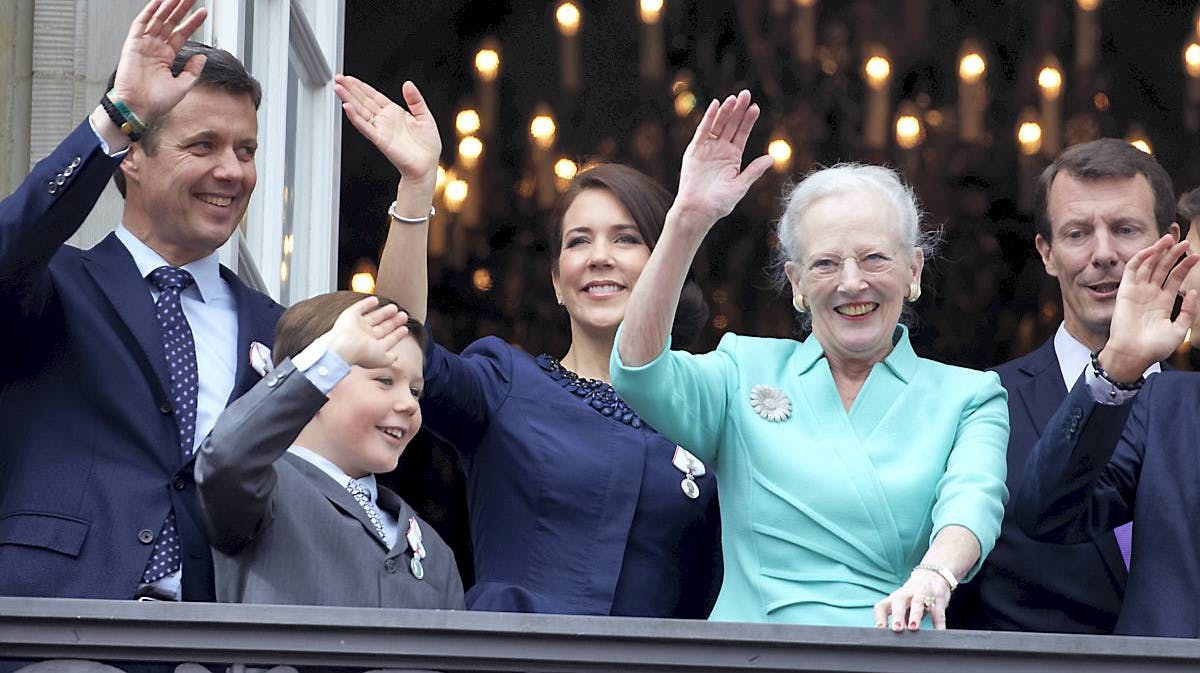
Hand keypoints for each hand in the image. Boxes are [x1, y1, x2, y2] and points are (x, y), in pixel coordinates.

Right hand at [111, 0, 208, 121]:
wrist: (138, 109)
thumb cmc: (155, 102)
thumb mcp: (182, 86)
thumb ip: (192, 71)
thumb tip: (202, 58)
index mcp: (166, 57)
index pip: (181, 34)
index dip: (192, 22)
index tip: (203, 12)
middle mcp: (155, 48)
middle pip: (171, 22)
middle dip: (181, 8)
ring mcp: (144, 45)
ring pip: (158, 20)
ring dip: (168, 7)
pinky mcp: (132, 45)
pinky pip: (141, 24)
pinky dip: (149, 12)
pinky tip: (159, 3)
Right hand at [325, 297, 409, 369]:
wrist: (344, 346)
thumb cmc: (362, 354)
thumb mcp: (382, 360)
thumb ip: (390, 358)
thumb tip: (396, 356)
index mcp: (372, 348)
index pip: (387, 340)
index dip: (396, 335)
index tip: (404, 329)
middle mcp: (365, 337)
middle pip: (382, 328)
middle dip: (393, 322)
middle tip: (403, 316)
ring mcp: (357, 326)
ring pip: (374, 317)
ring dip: (384, 312)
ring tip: (395, 308)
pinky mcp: (350, 315)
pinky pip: (360, 307)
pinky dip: (367, 303)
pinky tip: (375, 300)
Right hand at [335, 76, 441, 185]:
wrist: (427, 166)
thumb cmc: (427, 147)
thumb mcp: (425, 117)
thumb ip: (416, 100)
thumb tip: (408, 84)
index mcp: (395, 113)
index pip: (374, 96)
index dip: (361, 86)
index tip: (349, 78)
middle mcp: (385, 120)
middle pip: (363, 101)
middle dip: (350, 89)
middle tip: (338, 79)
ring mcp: (381, 129)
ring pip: (360, 111)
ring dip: (348, 100)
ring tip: (338, 89)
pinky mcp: (380, 140)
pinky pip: (365, 127)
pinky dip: (355, 118)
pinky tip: (347, 107)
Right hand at [672, 90, 772, 229]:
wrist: (698, 211)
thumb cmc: (719, 203)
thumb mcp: (740, 186)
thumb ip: (754, 171)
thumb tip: (771, 157)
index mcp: (733, 157)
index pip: (742, 134)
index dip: (748, 121)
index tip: (756, 108)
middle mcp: (720, 150)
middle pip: (731, 126)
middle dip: (738, 110)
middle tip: (746, 94)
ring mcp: (707, 149)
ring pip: (718, 125)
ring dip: (725, 112)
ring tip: (734, 98)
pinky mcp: (694, 151)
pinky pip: (702, 132)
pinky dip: (709, 119)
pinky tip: (716, 106)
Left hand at [873, 570, 951, 631]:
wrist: (932, 576)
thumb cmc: (913, 596)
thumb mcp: (904, 606)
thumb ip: (901, 620)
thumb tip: (896, 637)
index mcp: (895, 598)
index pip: (882, 606)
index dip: (880, 617)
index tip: (881, 629)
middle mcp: (906, 594)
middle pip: (899, 601)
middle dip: (897, 615)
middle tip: (897, 628)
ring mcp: (922, 594)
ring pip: (917, 602)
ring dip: (915, 615)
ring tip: (913, 627)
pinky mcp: (938, 597)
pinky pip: (938, 611)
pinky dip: (939, 623)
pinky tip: (939, 631)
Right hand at [1101, 236, 1198, 381]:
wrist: (1134, 354)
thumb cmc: (1155, 347)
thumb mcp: (1180, 330)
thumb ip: (1188, 311)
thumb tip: (1192, 291)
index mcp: (1163, 302)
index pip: (1174, 277)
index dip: (1184, 265)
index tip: (1195, 255)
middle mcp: (1150, 294)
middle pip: (1162, 267)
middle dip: (1173, 254)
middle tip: (1184, 241)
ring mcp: (1137, 291)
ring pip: (1148, 265)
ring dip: (1158, 251)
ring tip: (1169, 239)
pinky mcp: (1125, 291)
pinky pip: (1132, 270)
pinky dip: (1141, 258)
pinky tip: (1152, 249)